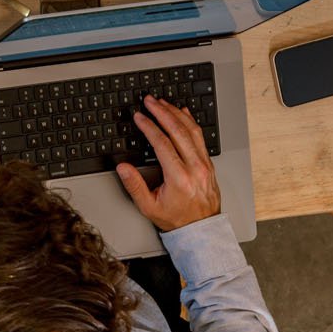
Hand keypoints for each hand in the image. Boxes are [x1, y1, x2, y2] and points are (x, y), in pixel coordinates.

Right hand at [115, 96, 221, 230]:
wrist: (201, 230)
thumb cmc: (176, 219)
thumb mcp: (149, 207)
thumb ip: (134, 186)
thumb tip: (122, 167)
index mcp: (179, 178)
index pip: (162, 144)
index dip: (149, 127)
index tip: (139, 117)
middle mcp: (195, 168)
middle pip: (178, 131)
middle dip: (162, 112)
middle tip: (150, 101)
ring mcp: (205, 165)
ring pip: (192, 131)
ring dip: (176, 114)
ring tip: (163, 103)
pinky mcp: (209, 164)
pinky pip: (200, 138)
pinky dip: (191, 122)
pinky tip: (183, 113)